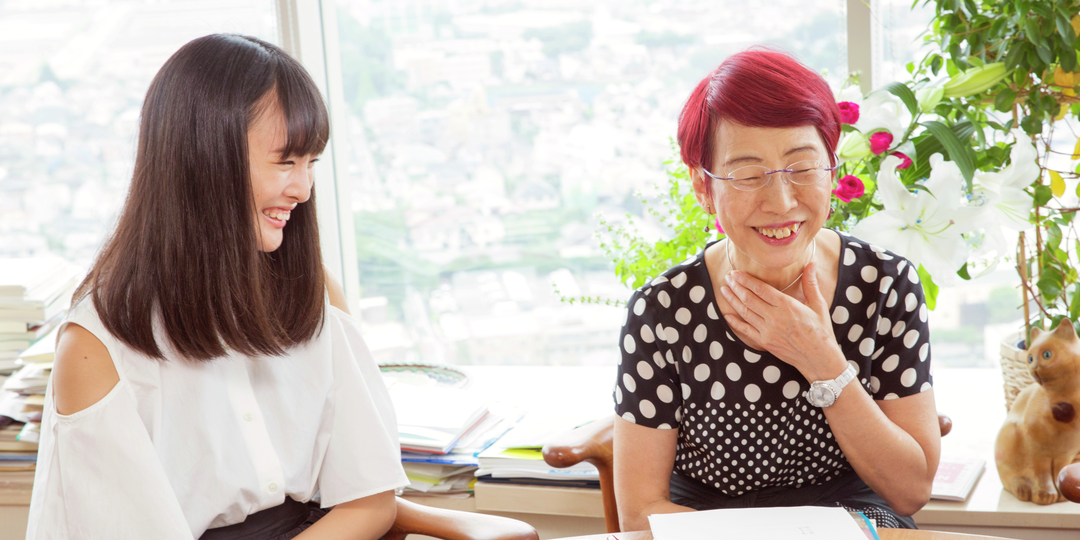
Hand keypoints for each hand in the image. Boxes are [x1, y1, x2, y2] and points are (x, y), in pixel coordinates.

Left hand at [719, 261, 846, 380]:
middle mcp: (774, 317)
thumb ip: (810, 283)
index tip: (736, 273)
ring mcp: (768, 331)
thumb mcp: (818, 305)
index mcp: (787, 305)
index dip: (746, 280)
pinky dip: (735, 323)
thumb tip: (812, 263)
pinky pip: (745, 330)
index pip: (760, 289)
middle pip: (749, 298)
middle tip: (727, 278)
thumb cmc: (821, 330)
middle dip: (736, 287)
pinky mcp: (764, 342)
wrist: (819, 358)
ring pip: (745, 312)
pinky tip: (727, 315)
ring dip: (732, 300)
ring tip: (724, 290)